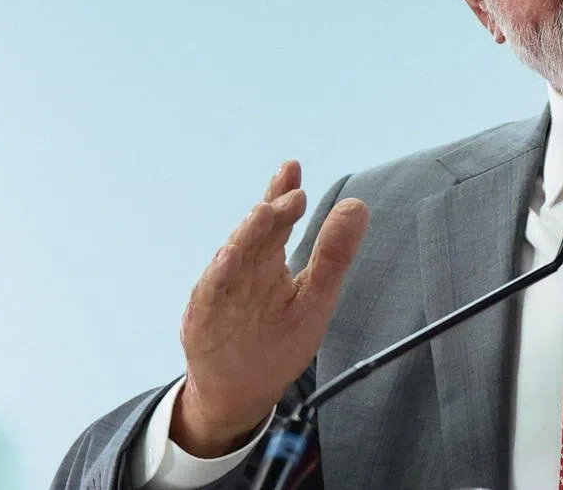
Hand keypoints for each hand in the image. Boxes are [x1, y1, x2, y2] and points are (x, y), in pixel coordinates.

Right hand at [171, 161, 368, 456]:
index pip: (277, 219)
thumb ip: (333, 254)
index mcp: (268, 259)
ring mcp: (222, 292)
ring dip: (247, 234)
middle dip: (272, 210)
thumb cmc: (277, 341)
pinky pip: (210, 294)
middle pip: (256, 232)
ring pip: (232, 256)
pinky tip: (228, 257)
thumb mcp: (315, 298)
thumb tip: (358, 205)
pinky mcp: (204, 320)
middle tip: (292, 193)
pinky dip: (218, 276)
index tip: (293, 168)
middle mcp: (243, 268)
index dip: (282, 192)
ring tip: (264, 212)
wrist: (240, 393)